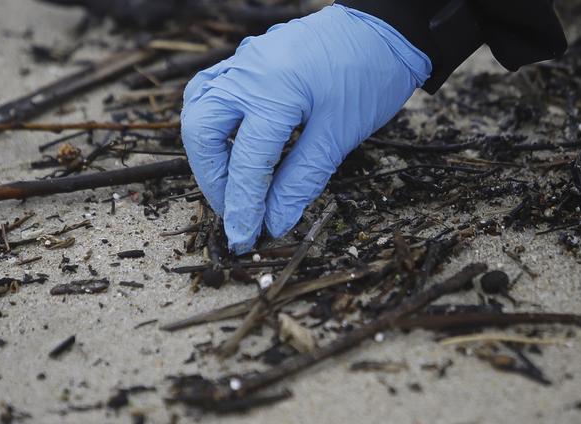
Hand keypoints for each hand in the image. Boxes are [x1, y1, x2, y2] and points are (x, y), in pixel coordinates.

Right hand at [181, 5, 430, 253]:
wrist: (383, 28)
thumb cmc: (370, 76)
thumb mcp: (340, 134)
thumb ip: (301, 179)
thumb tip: (273, 222)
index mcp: (274, 90)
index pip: (245, 161)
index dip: (243, 206)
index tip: (244, 238)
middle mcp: (247, 73)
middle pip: (201, 133)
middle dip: (213, 179)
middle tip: (236, 210)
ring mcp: (241, 62)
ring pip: (198, 110)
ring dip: (208, 153)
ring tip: (232, 184)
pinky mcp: (245, 61)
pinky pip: (210, 92)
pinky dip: (212, 124)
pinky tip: (228, 146)